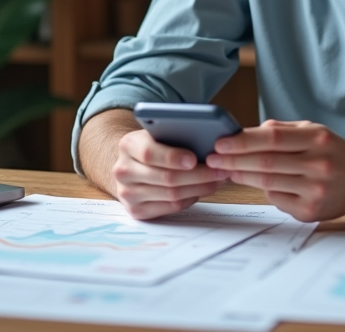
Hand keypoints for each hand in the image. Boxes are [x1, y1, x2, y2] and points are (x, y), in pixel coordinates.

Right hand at [111, 129, 226, 219]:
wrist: (132, 164)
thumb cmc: (153, 145)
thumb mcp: (157, 133)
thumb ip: (174, 134)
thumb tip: (207, 141)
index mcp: (127, 145)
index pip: (149, 153)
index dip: (173, 157)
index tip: (194, 159)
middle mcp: (123, 170)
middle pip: (166, 177)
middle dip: (199, 175)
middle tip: (221, 170)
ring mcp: (127, 193)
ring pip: (172, 194)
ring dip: (200, 188)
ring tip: (218, 179)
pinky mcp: (136, 210)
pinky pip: (171, 207)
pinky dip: (191, 198)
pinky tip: (203, 189)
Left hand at [206, 119, 344, 221]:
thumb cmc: (333, 151)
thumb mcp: (313, 130)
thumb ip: (281, 130)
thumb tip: (244, 134)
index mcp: (318, 139)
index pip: (273, 138)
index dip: (243, 141)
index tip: (220, 142)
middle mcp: (318, 165)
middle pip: (266, 162)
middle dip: (234, 160)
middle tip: (212, 158)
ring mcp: (315, 190)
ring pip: (268, 183)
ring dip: (241, 176)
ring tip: (225, 170)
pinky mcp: (310, 211)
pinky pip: (277, 199)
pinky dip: (262, 190)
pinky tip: (253, 183)